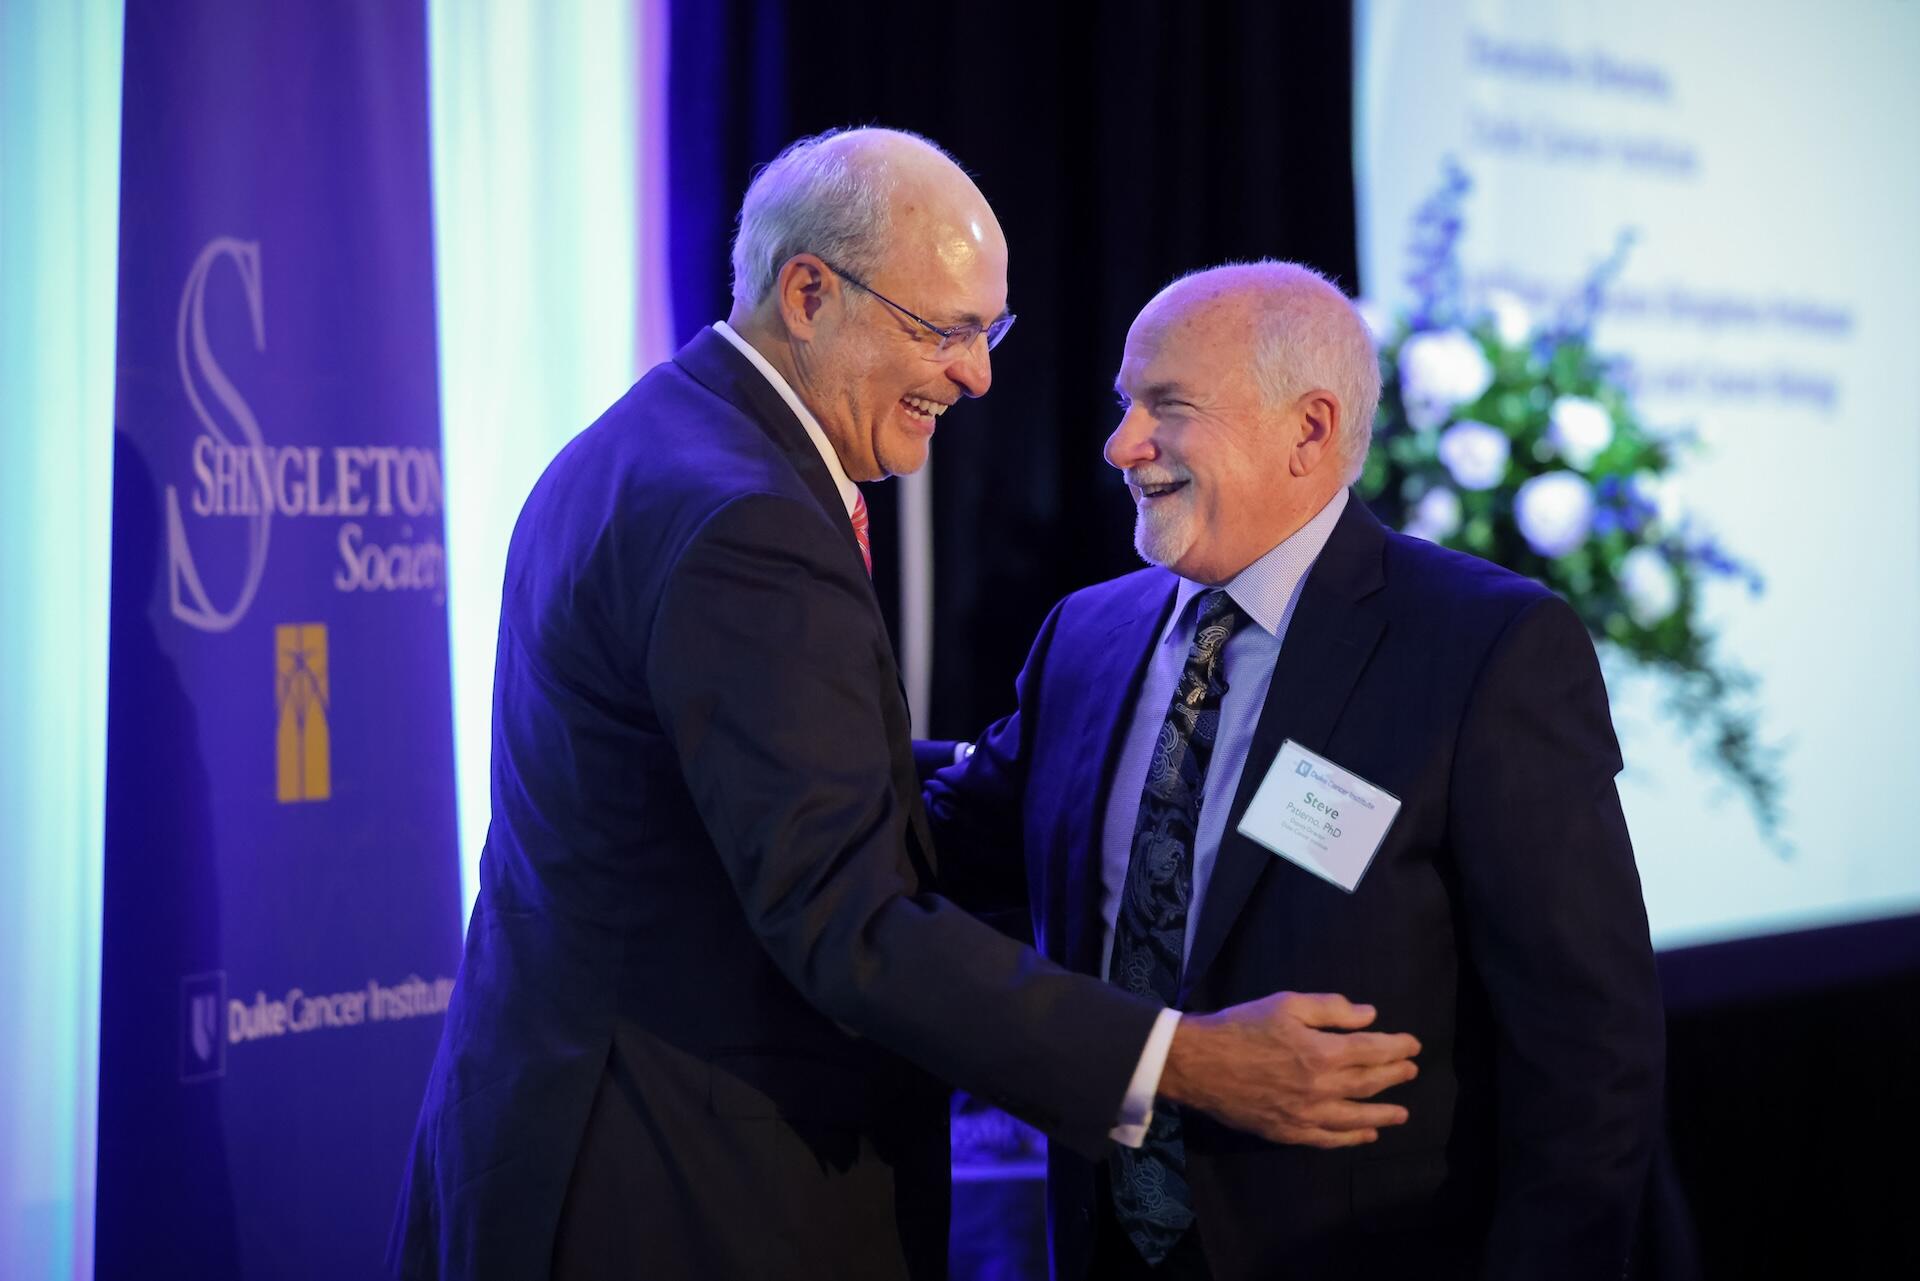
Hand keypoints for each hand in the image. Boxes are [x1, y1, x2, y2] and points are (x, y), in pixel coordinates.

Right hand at [1157, 991, 1419, 1147]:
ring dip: (1384, 1114)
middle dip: (1395, 1076)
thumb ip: (1331, 1009)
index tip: (1413, 1044)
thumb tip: (1370, 1016)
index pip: (1372, 1051)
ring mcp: (1306, 1115)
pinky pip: (1329, 1139)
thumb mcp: (1286, 1004)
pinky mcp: (1289, 1132)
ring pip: (1356, 1117)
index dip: (1397, 1047)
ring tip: (1403, 1113)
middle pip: (1369, 1083)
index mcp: (1322, 1052)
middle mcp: (1322, 1088)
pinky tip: (1367, 1135)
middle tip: (1411, 1071)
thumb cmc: (1241, 1026)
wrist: (1198, 1064)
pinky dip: (1352, 1138)